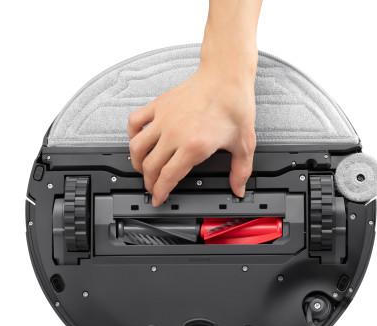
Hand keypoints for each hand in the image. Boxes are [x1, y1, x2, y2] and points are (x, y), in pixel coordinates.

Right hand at [127, 64, 256, 206]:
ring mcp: (163, 119)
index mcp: (194, 146)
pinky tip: (138, 140)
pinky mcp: (158, 105)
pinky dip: (132, 134)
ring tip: (142, 168)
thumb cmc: (235, 104)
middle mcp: (174, 134)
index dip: (160, 192)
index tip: (159, 198)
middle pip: (150, 166)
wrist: (226, 76)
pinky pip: (135, 121)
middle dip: (149, 182)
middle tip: (152, 187)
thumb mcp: (244, 143)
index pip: (168, 177)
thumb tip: (238, 188)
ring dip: (136, 162)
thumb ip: (241, 170)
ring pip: (137, 147)